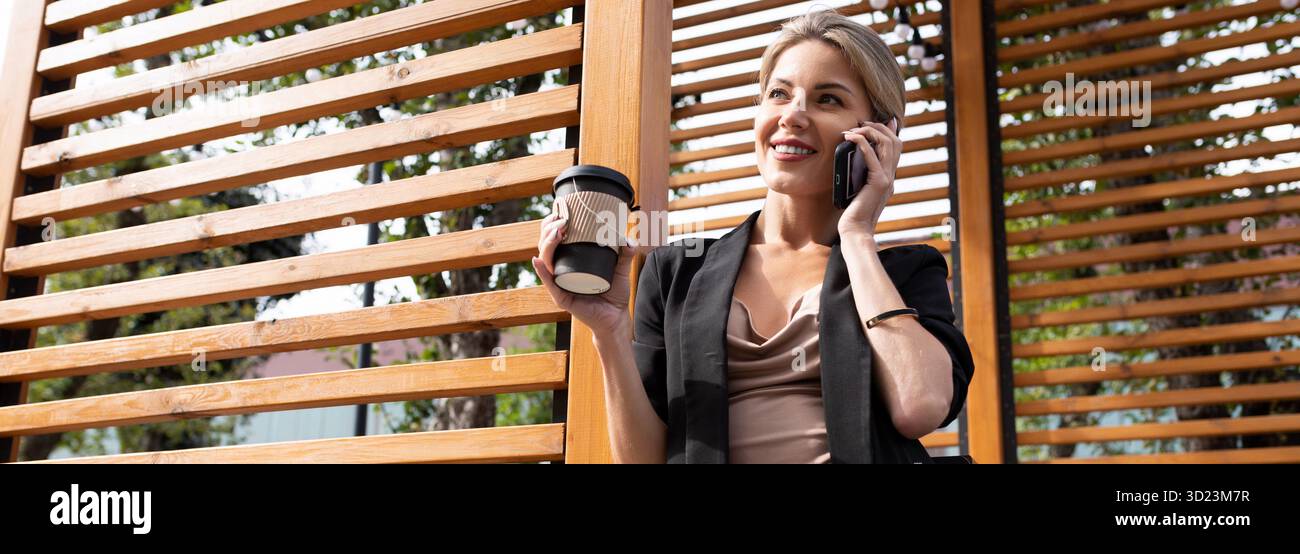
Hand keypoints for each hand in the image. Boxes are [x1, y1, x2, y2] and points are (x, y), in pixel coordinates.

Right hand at [531, 210, 643, 338]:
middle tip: (562, 221)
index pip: (555, 239)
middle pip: (546, 246)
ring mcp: (559, 283)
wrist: (616, 317)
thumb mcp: (621, 269)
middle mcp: (561, 271)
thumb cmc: (614, 293)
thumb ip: (625, 253)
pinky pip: (549, 282)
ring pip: (545, 260)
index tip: (561, 212)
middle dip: (549, 230)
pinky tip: (538, 260)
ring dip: (547, 244)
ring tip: (557, 233)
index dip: (553, 224)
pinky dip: (542, 271)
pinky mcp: (561, 297)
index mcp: (570, 261)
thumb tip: (630, 239)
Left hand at [838, 116, 900, 236]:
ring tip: (855, 129)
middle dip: (879, 126)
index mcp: (888, 177)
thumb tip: (854, 158)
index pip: (896, 147)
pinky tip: (851, 138)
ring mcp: (887, 180)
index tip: (877, 120)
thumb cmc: (852, 212)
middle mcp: (891, 176)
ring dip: (871, 131)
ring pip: (888, 145)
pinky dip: (863, 142)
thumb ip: (860, 175)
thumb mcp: (858, 188)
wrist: (855, 230)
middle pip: (895, 141)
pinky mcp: (879, 184)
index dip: (890, 130)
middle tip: (861, 123)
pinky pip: (873, 156)